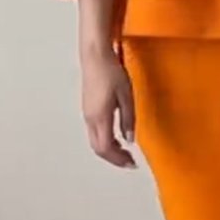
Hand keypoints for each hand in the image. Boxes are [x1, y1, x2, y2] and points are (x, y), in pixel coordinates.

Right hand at [81, 49, 135, 168]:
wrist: (94, 56)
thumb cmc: (110, 72)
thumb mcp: (126, 96)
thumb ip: (128, 119)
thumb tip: (129, 139)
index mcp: (100, 117)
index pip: (106, 148)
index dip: (119, 159)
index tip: (131, 163)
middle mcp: (90, 118)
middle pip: (98, 148)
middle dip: (114, 158)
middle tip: (129, 160)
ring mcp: (87, 113)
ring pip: (95, 141)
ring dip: (109, 149)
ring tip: (125, 150)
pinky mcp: (88, 108)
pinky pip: (94, 131)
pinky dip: (105, 139)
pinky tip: (116, 135)